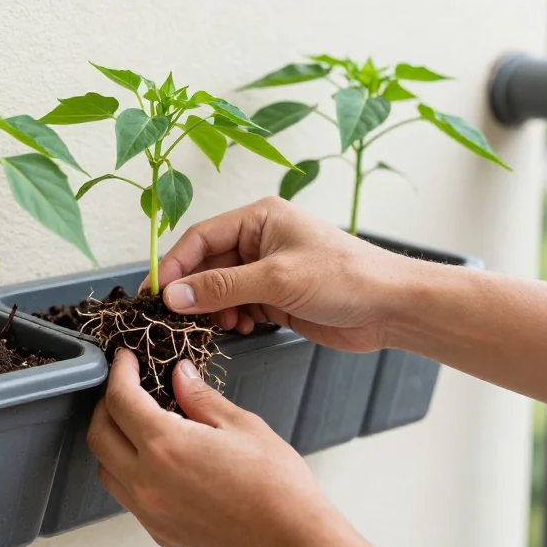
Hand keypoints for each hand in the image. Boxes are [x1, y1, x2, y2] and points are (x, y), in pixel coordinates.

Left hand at [87, 349, 392, 546]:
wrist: (293, 543)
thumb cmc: (278, 491)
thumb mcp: (243, 426)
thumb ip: (200, 397)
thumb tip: (180, 375)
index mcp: (166, 447)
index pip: (121, 399)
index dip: (119, 372)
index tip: (124, 360)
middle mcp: (148, 482)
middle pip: (99, 433)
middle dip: (107, 403)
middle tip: (127, 386)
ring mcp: (150, 511)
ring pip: (105, 467)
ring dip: (112, 439)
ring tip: (138, 422)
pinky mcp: (159, 531)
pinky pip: (126, 495)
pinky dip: (127, 470)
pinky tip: (154, 459)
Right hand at [148, 196, 416, 352]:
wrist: (391, 307)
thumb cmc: (345, 278)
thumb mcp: (276, 279)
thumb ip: (221, 288)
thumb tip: (174, 295)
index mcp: (260, 218)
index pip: (201, 237)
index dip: (175, 265)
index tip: (155, 292)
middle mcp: (260, 239)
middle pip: (207, 264)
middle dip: (193, 291)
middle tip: (174, 316)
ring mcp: (268, 269)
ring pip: (221, 288)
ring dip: (213, 308)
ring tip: (217, 324)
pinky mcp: (277, 297)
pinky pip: (239, 305)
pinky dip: (233, 318)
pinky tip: (240, 328)